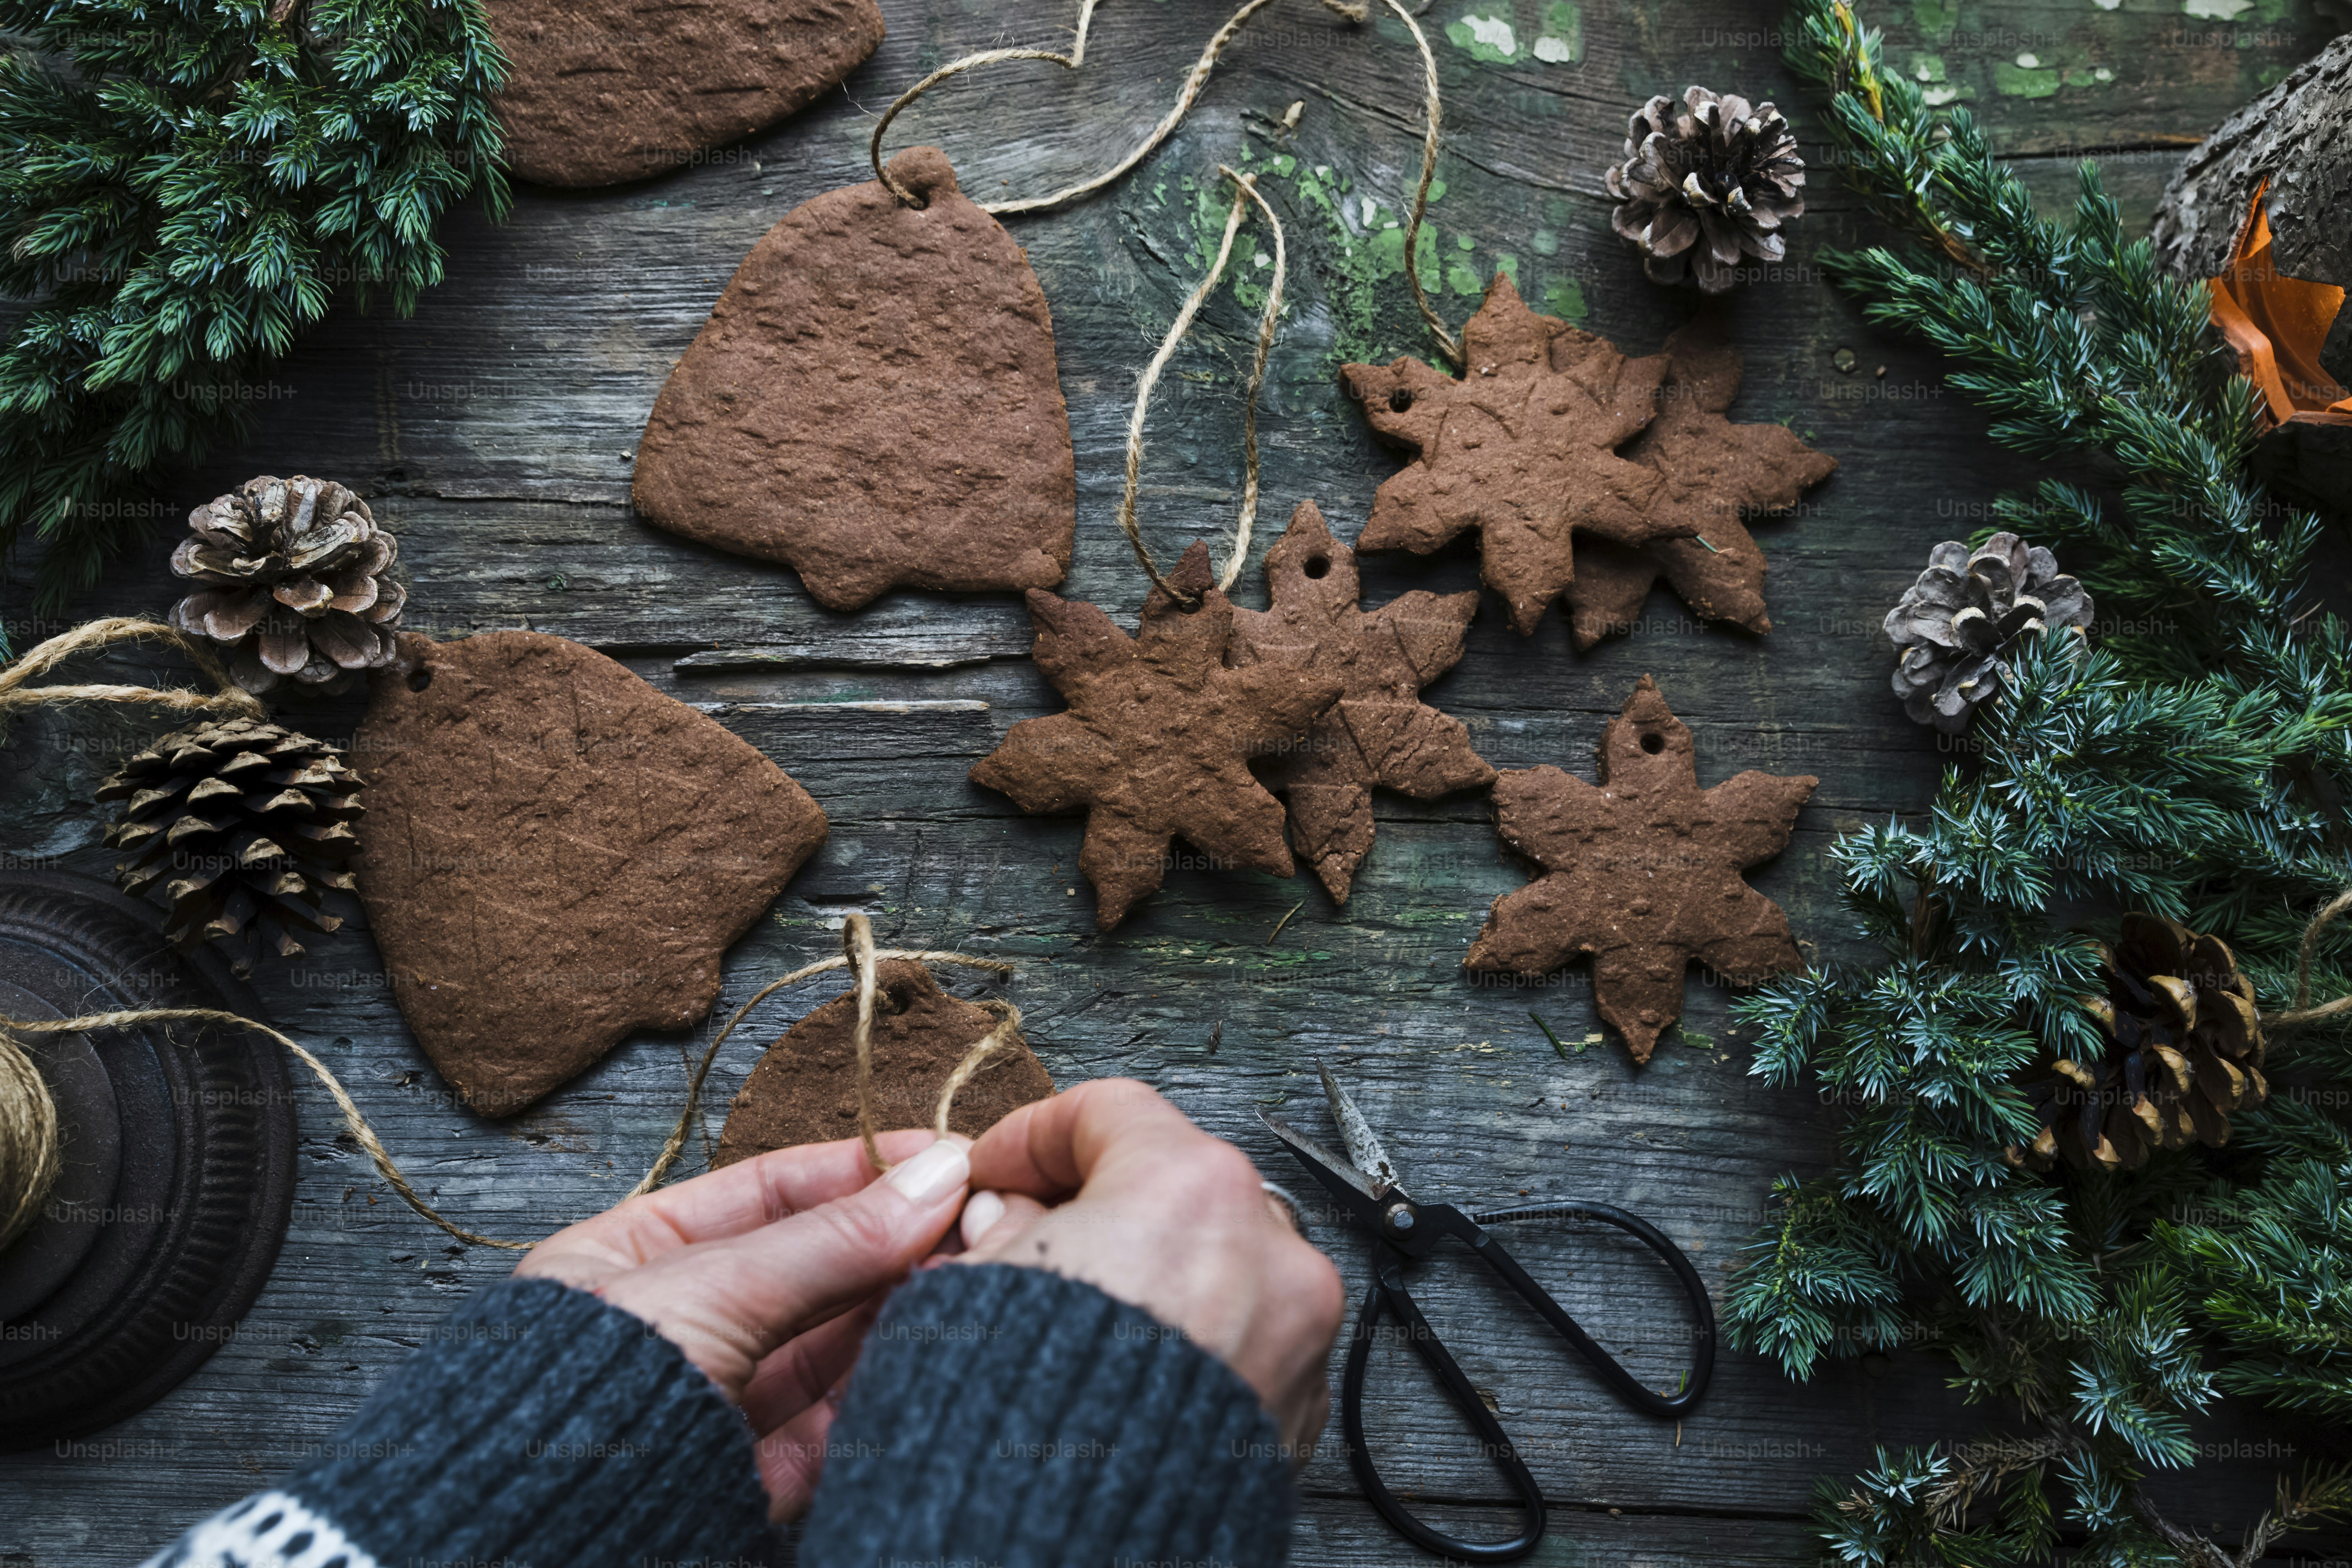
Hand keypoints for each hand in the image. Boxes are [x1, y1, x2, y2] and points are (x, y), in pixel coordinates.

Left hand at [516, 1127, 970, 1517]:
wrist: (531, 1554)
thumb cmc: (575, 1409)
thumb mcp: (708, 1292)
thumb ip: (829, 1240)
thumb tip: (935, 1176)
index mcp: (628, 1264)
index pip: (763, 1196)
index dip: (854, 1171)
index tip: (937, 1154)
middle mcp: (676, 1331)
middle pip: (811, 1270)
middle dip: (894, 1243)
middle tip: (978, 1213)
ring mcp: (718, 1410)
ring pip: (835, 1347)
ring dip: (905, 1309)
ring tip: (975, 1272)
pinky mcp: (753, 1486)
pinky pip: (839, 1426)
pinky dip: (891, 1388)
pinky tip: (939, 1348)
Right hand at [956, 1079, 1343, 1458]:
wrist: (1058, 1565)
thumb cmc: (1015, 1436)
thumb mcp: (970, 1296)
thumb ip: (1001, 1231)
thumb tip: (1009, 1218)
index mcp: (1187, 1192)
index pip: (1111, 1112)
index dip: (1034, 1135)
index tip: (993, 1172)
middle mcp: (1264, 1252)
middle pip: (1176, 1184)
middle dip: (1098, 1205)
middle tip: (1025, 1243)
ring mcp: (1295, 1335)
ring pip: (1217, 1263)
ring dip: (1149, 1273)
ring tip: (1073, 1322)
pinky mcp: (1299, 1410)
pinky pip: (1244, 1340)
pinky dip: (1190, 1338)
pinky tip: (1124, 1377)